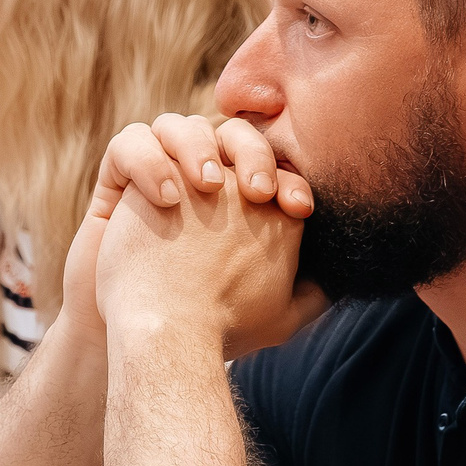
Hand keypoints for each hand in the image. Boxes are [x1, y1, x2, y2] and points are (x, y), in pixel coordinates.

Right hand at [91, 117, 324, 357]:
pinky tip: (166, 199)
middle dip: (252, 152)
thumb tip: (345, 276)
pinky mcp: (119, 180)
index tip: (299, 208)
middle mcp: (204, 176)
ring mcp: (161, 173)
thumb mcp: (274, 315)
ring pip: (180, 126)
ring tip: (209, 187)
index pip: (273, 160)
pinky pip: (129, 144)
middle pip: (233, 131)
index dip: (289, 175)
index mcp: (243, 196)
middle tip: (258, 192)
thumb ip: (310, 292)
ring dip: (198, 147)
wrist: (149, 339)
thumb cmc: (213, 326)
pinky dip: (148, 161)